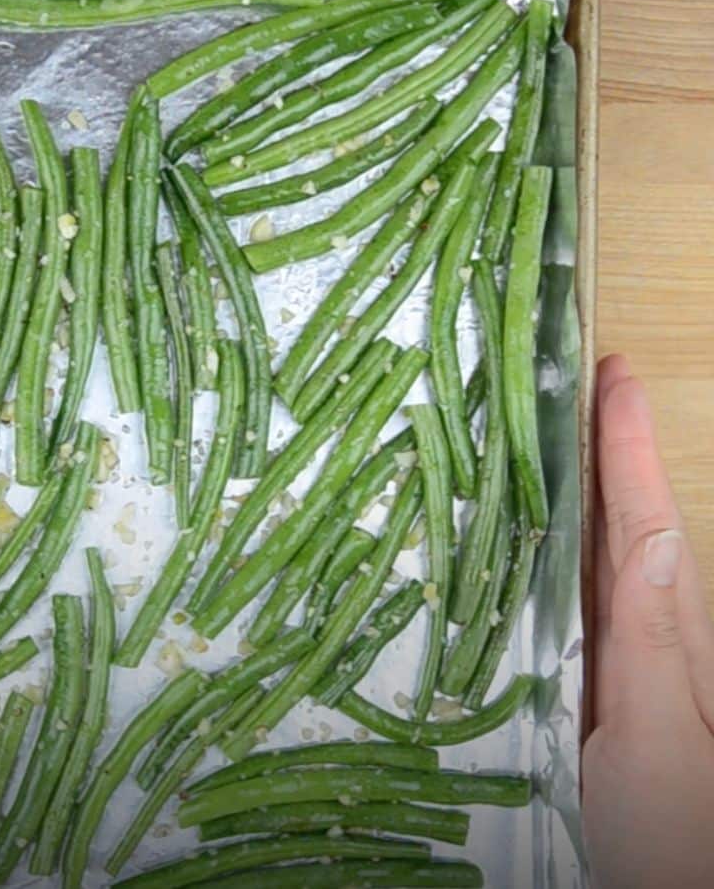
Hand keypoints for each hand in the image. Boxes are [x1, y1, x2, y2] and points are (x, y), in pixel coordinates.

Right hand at [583, 355, 713, 888]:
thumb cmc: (674, 833)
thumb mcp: (659, 736)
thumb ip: (651, 640)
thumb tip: (644, 535)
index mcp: (670, 635)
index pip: (644, 519)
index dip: (628, 445)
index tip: (610, 372)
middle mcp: (654, 636)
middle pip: (628, 521)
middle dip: (608, 449)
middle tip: (576, 382)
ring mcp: (628, 663)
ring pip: (603, 556)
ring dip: (582, 491)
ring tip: (548, 436)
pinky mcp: (599, 690)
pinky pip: (579, 600)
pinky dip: (558, 553)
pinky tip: (530, 543)